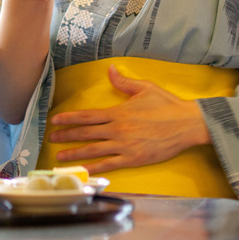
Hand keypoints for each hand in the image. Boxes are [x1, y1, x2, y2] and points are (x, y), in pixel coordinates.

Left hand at [48, 66, 211, 172]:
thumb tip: (110, 70)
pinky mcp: (133, 159)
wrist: (186, 124)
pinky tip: (83, 169)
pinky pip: (109, 164)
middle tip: (51, 138)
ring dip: (75, 153)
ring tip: (60, 156)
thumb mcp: (145, 88)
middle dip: (67, 136)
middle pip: (86, 133)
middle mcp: (118, 130)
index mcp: (118, 112)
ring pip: (94, 150)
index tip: (56, 120)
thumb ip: (124, 82)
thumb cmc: (167, 105)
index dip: (70, 118)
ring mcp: (124, 146)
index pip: (88, 116)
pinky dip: (94, 167)